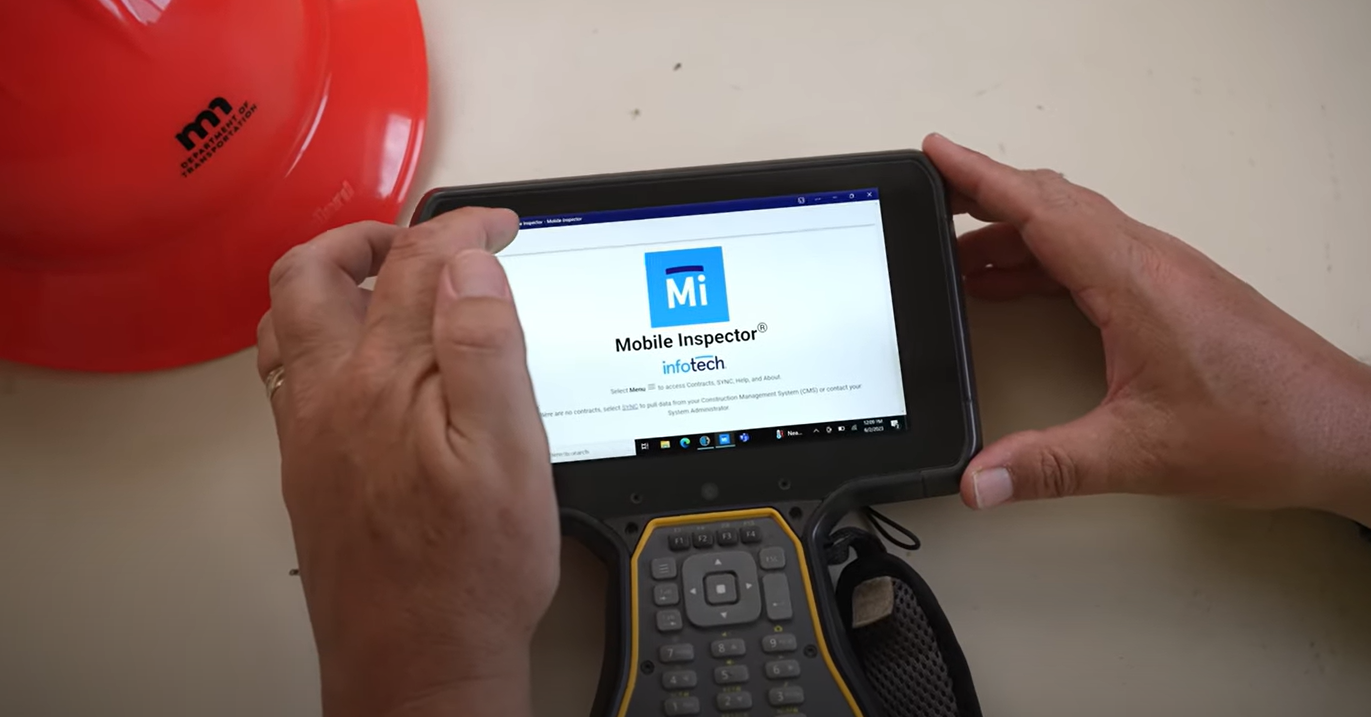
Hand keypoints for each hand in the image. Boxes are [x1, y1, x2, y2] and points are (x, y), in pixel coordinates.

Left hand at [255, 210, 556, 716]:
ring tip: (385, 282)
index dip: (463, 227)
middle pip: (316, 273)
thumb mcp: (509, 455)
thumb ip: (486, 350)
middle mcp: (331, 397)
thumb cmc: (470, 574)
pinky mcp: (307, 466)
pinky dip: (319, 335)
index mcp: (387, 381)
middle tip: (424, 239)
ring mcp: (309, 432)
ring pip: (288, 321)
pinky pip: (289, 372)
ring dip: (331, 280)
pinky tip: (361, 362)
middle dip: (371, 235)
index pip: (417, 265)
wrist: (417, 662)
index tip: (497, 224)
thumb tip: (470, 267)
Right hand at [923, 134, 1370, 524]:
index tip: (934, 152)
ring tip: (957, 257)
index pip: (1039, 208)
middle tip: (931, 199)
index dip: (979, 177)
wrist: (1342, 431)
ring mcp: (1164, 273)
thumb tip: (979, 481)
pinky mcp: (1174, 292)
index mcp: (1133, 280)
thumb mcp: (1140, 452)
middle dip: (983, 196)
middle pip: (1052, 204)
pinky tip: (1018, 288)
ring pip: (1073, 228)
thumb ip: (1050, 466)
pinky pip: (1094, 254)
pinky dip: (1044, 260)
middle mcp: (1149, 262)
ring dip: (1012, 233)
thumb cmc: (1263, 427)